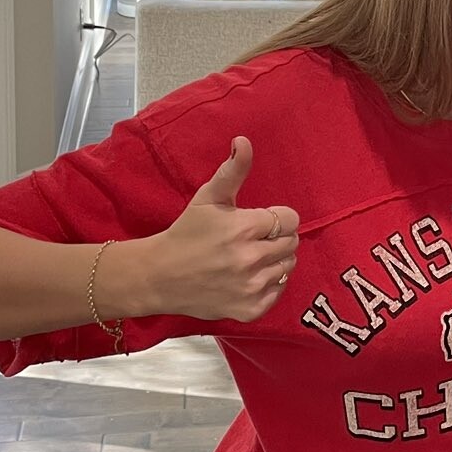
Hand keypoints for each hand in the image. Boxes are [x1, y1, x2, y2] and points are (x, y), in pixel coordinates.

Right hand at [137, 138, 298, 321]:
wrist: (159, 277)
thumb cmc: (186, 233)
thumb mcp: (208, 197)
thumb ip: (232, 170)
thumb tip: (244, 141)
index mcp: (244, 228)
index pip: (290, 219)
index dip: (276, 218)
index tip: (258, 222)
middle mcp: (251, 259)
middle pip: (292, 242)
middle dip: (276, 237)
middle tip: (252, 239)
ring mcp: (251, 287)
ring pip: (288, 266)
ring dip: (275, 260)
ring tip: (250, 257)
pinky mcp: (250, 309)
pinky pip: (279, 291)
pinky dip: (270, 284)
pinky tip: (249, 277)